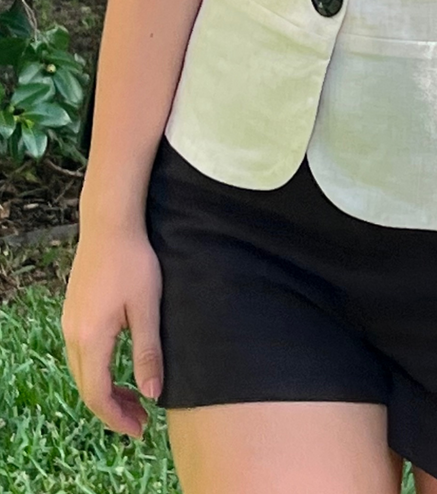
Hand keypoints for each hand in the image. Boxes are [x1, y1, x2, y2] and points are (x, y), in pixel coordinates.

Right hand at [61, 223, 163, 436]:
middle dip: (113, 409)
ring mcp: (69, 322)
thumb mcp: (147, 307)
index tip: (140, 430)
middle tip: (142, 420)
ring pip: (82, 371)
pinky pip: (81, 354)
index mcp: (91, 338)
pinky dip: (99, 370)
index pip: (97, 394)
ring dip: (106, 390)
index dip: (118, 418)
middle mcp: (72, 334)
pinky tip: (119, 367)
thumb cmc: (134, 260)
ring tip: (135, 396)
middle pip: (87, 387)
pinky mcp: (73, 312)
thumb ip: (148, 351)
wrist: (110, 222)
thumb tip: (151, 394)